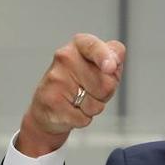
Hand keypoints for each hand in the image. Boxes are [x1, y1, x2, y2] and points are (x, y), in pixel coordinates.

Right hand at [17, 34, 125, 156]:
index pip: (94, 47)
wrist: (48, 106)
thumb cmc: (81, 83)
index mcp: (79, 44)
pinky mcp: (52, 102)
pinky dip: (82, 119)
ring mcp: (56, 79)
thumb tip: (115, 60)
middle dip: (105, 93)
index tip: (110, 67)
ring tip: (79, 99)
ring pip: (95, 104)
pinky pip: (84, 118)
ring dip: (93, 107)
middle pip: (106, 84)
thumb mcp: (102, 65)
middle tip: (89, 89)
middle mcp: (65, 57)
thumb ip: (114, 57)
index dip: (104, 57)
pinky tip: (70, 110)